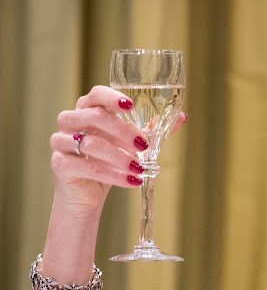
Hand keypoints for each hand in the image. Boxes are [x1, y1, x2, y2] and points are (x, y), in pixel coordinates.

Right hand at [50, 85, 186, 216]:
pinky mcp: (60, 165)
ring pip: (91, 144)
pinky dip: (113, 175)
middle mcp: (70, 121)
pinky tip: (131, 181)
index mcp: (86, 110)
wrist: (85, 195)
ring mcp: (61, 142)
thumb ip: (151, 130)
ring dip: (120, 157)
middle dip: (123, 132)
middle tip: (144, 146)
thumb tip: (182, 117)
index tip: (130, 105)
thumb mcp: (129, 145)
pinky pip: (88, 167)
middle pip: (94, 117)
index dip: (112, 97)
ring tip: (140, 169)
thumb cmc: (107, 162)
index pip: (96, 95)